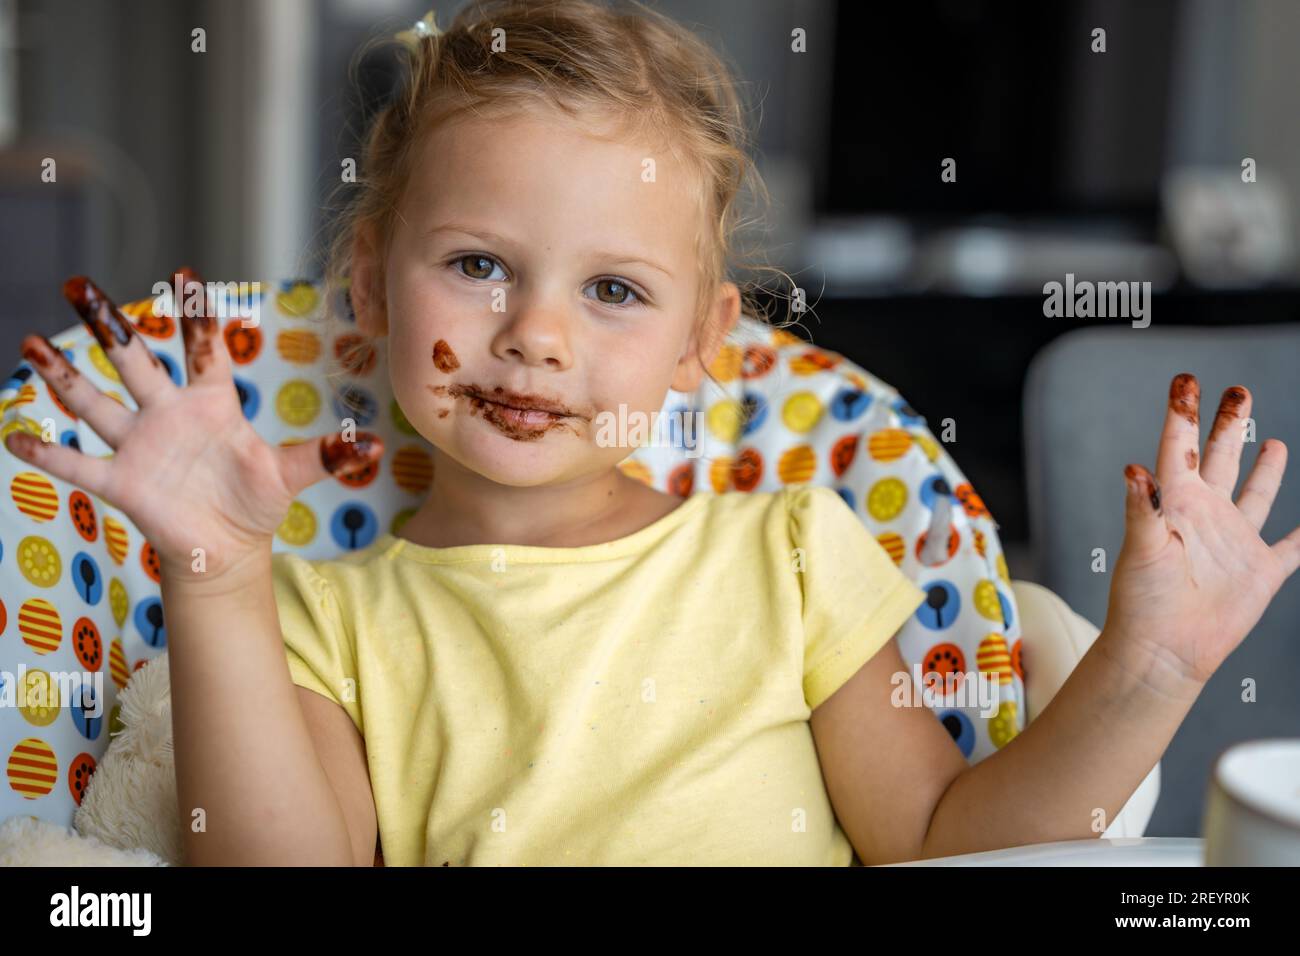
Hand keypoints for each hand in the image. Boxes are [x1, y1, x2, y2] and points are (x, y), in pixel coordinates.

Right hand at [3, 269, 382, 578]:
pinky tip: (15, 437)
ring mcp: (140, 445)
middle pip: (135, 361)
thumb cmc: (256, 502)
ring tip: (29, 345)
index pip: (202, 350)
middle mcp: (169, 414)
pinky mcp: (122, 481)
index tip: (184, 273)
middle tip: (78, 285)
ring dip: (63, 377)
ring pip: (96, 402)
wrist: (226, 546)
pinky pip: (78, 463)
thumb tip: (378, 448)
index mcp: (213, 404)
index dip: (194, 316)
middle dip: (108, 326)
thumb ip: (329, 456)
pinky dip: (48, 453)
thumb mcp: (292, 476)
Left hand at [1102, 373, 1299, 689]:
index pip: (1179, 448)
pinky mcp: (1259, 572)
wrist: (1162, 650)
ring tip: (1272, 441)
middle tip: (1237, 391)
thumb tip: (1133, 469)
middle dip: (1228, 424)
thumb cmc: (1140, 600)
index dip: (1182, 414)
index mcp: (1175, 502)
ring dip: (1265, 469)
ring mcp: (1234, 542)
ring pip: (1255, 495)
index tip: (1186, 380)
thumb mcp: (1139, 548)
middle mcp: (1206, 515)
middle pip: (1222, 459)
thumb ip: (1141, 508)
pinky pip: (1292, 548)